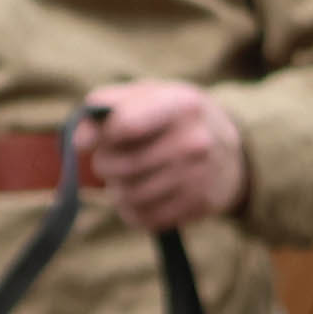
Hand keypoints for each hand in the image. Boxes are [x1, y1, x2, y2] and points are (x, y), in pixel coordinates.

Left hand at [79, 80, 249, 232]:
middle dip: (105, 164)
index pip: (124, 125)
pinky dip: (133, 210)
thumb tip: (78, 142)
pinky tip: (143, 196)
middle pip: (119, 166)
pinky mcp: (198, 206)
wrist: (234, 152)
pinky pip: (143, 218)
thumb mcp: (148, 95)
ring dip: (118, 190)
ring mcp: (199, 177)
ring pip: (128, 196)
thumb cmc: (174, 118)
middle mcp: (194, 141)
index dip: (100, 135)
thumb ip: (106, 107)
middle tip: (114, 159)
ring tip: (129, 178)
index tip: (97, 138)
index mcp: (181, 104)